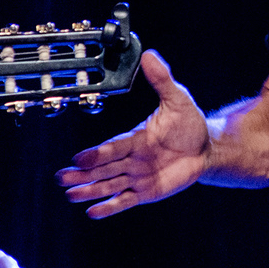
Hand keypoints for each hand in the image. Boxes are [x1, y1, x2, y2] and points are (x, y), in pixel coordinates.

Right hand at [56, 50, 209, 217]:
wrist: (206, 147)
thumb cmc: (189, 123)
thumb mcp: (177, 99)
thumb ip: (162, 80)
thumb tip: (150, 54)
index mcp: (135, 138)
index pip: (112, 146)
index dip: (96, 153)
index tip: (78, 157)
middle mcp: (131, 158)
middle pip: (103, 167)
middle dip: (83, 173)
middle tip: (62, 178)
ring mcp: (137, 175)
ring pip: (109, 184)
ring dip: (90, 190)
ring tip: (71, 195)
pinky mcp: (147, 191)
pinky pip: (126, 200)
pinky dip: (110, 207)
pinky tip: (93, 212)